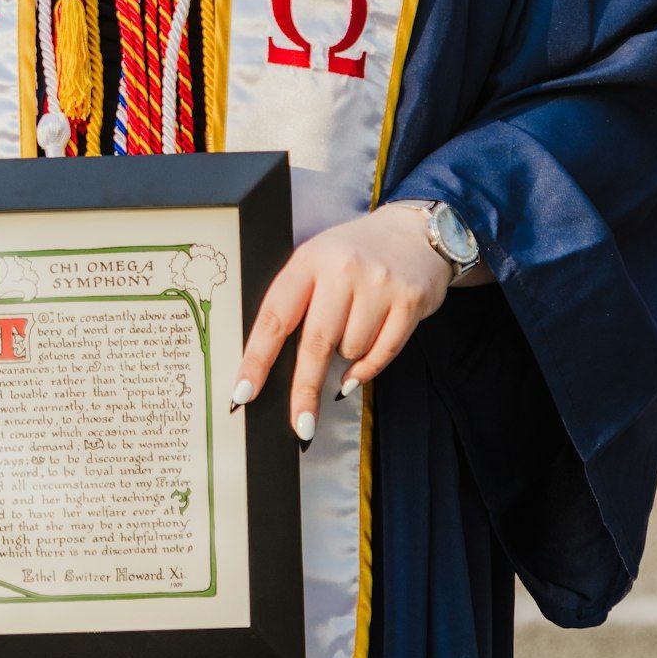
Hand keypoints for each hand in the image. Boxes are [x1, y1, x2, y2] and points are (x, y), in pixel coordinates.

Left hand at [230, 204, 453, 442]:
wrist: (413, 232)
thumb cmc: (354, 255)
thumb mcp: (316, 262)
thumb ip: (296, 302)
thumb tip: (271, 366)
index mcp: (308, 260)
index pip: (275, 316)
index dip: (256, 359)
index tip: (243, 393)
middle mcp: (342, 269)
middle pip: (315, 344)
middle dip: (304, 390)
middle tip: (300, 425)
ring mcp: (378, 284)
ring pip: (350, 351)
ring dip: (345, 356)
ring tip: (353, 327)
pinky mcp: (409, 300)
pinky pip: (381, 354)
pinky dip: (367, 369)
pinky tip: (359, 368)